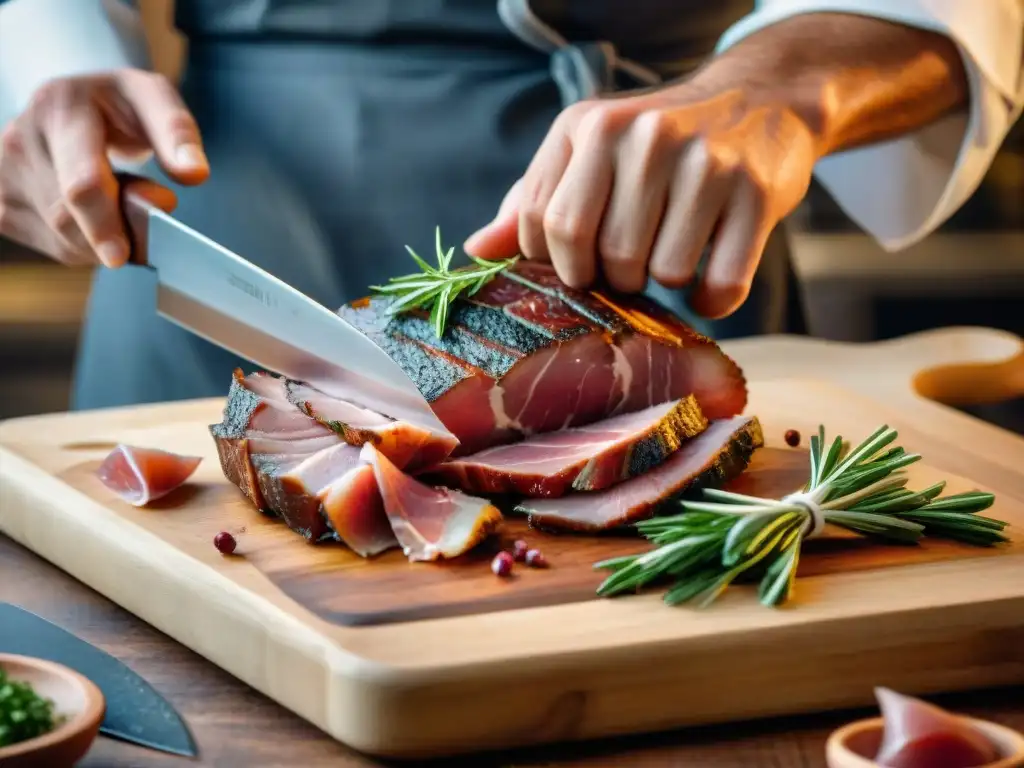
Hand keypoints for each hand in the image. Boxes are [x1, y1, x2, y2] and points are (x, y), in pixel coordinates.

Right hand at [0, 69, 208, 266]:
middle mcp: (20, 140)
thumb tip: (195, 173)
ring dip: (106, 240)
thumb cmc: (118, 104)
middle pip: (72, 220)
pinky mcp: (0, 205)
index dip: (103, 223)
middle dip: (119, 233)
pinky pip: (55, 248)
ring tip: (118, 198)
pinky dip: (87, 245)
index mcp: (60, 108)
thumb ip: (177, 134)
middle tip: (152, 210)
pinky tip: (96, 215)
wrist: (69, 102)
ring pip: (64, 241)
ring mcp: (4, 175)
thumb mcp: (154, 99)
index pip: (81, 183)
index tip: (121, 256)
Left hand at [465, 85, 821, 318]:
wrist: (760, 101)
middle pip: (602, 255)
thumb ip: (532, 200)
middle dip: (613, 280)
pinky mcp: (755, 193)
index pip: (542, 226)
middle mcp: (643, 136)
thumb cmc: (657, 144)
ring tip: (672, 255)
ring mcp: (704, 162)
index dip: (557, 264)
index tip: (581, 263)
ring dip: (664, 285)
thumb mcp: (588, 153)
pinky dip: (711, 301)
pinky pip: (721, 285)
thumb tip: (476, 250)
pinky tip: (709, 281)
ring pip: (661, 274)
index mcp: (588, 126)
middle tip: (630, 266)